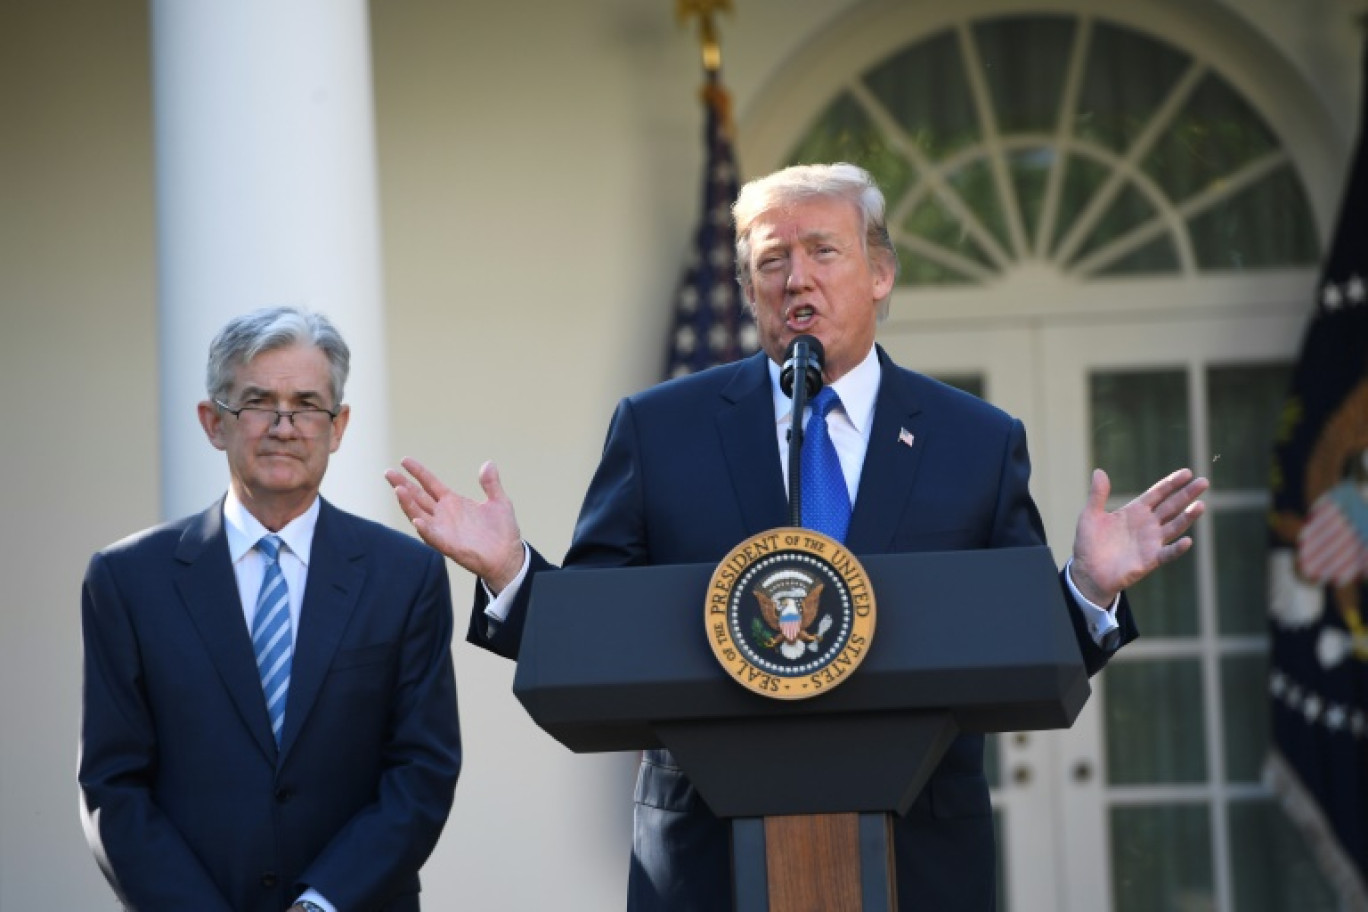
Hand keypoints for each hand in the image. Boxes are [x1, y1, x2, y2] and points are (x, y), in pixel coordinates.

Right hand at [386, 457, 525, 592]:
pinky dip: (425, 529)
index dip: (418, 472)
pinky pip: (433, 536)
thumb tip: (488, 463)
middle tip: (388, 472)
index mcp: (453, 502)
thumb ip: (491, 484)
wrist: (509, 557)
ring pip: (419, 514)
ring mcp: (444, 530)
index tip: (404, 460)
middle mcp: (444, 515)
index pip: (430, 483)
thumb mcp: (499, 502)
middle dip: (402, 484)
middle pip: (417, 497)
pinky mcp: (448, 545)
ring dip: (408, 504)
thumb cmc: (502, 531)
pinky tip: (418, 520)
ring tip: (398, 489)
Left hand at [1069, 467, 1208, 605]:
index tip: (1187, 472)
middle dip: (1187, 494)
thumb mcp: (1090, 516)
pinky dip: (1177, 548)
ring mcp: (1151, 542)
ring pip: (1174, 527)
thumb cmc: (1089, 543)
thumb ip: (1097, 495)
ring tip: (1201, 505)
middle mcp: (1147, 524)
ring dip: (1187, 517)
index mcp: (1135, 511)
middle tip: (1203, 482)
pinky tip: (1187, 541)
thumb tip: (1099, 471)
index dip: (1171, 483)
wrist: (1087, 572)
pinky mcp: (1150, 560)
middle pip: (1171, 506)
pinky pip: (1167, 553)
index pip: (1157, 493)